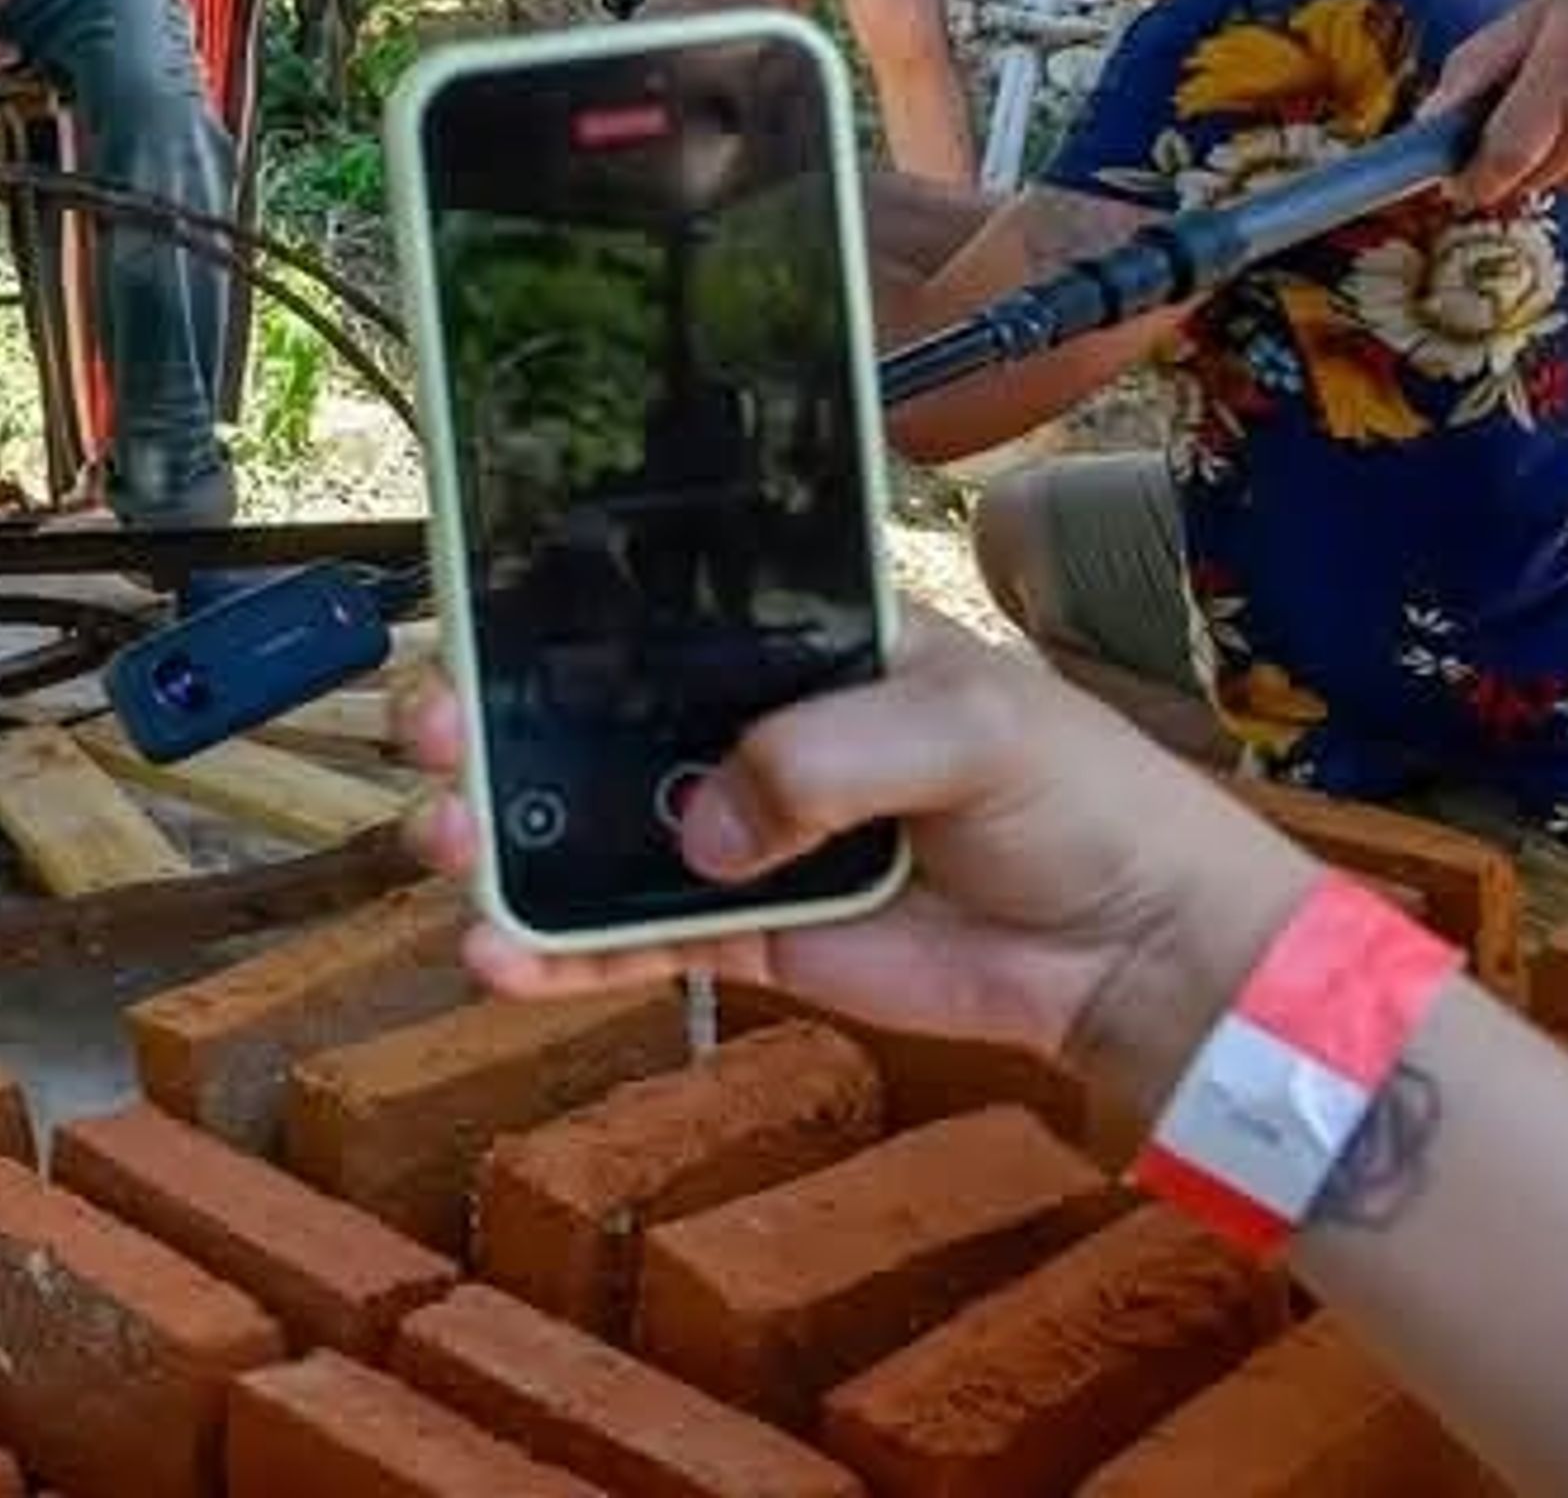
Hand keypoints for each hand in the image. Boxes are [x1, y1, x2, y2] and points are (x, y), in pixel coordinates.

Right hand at [400, 608, 1315, 1113]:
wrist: (1139, 953)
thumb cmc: (1077, 796)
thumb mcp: (965, 725)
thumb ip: (827, 755)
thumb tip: (704, 829)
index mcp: (796, 639)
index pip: (654, 610)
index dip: (554, 614)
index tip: (470, 622)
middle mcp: (746, 725)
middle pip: (589, 715)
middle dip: (492, 725)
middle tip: (428, 739)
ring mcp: (739, 835)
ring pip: (591, 829)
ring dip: (506, 840)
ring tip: (445, 853)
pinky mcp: (745, 936)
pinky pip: (630, 939)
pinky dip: (561, 954)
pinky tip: (498, 958)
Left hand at [1424, 0, 1567, 201]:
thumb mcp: (1540, 13)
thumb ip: (1478, 66)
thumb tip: (1428, 120)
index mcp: (1567, 74)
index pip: (1506, 154)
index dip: (1474, 180)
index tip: (1455, 185)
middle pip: (1532, 175)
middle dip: (1513, 159)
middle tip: (1528, 109)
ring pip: (1567, 179)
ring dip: (1556, 155)